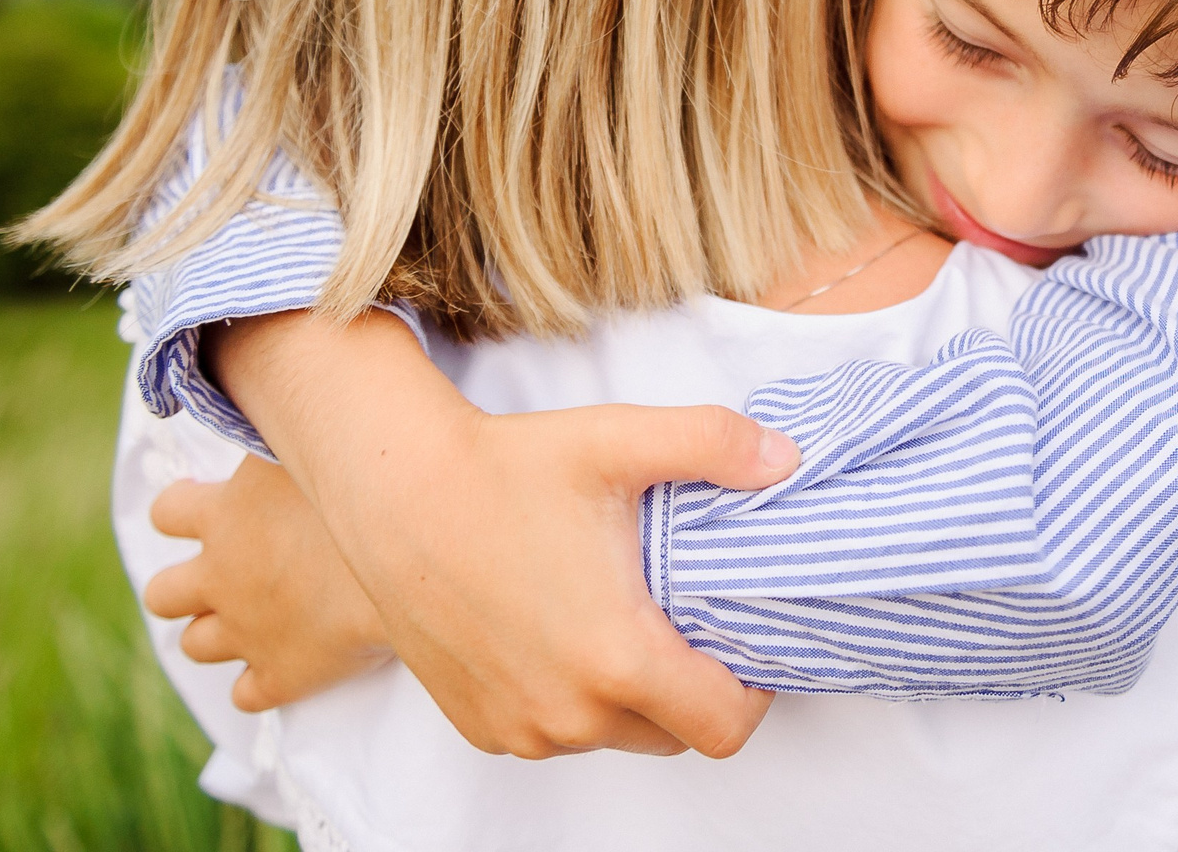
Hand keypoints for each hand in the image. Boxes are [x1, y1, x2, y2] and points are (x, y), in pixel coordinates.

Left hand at [145, 453, 391, 709]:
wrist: (413, 558)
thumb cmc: (369, 488)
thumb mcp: (313, 442)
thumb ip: (285, 431)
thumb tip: (280, 392)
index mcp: (223, 515)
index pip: (166, 512)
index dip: (182, 511)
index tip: (208, 508)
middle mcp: (220, 576)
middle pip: (162, 594)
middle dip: (183, 588)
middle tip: (223, 577)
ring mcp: (246, 631)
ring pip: (196, 646)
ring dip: (217, 634)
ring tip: (257, 618)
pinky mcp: (282, 676)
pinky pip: (246, 696)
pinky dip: (260, 683)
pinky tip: (286, 663)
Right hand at [205, 309, 796, 759]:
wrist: (392, 492)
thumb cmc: (505, 468)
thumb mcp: (622, 439)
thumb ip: (716, 445)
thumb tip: (786, 461)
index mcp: (618, 658)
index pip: (725, 726)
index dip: (753, 691)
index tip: (746, 646)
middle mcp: (570, 712)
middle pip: (675, 736)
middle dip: (696, 691)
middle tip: (689, 622)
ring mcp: (521, 728)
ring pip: (615, 737)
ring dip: (634, 698)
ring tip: (627, 619)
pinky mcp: (482, 727)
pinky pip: (556, 734)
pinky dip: (576, 700)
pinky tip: (567, 632)